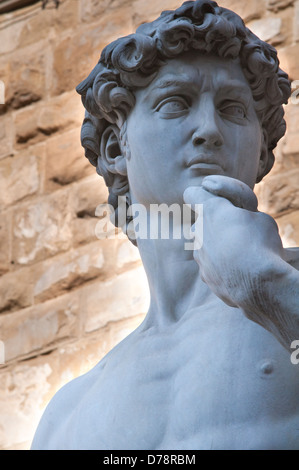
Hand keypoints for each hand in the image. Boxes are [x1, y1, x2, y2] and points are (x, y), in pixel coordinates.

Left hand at [183, 175, 283, 308]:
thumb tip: (240, 222)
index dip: (200, 194)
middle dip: (215, 226)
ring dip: (218, 248)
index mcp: (212, 210)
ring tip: (242, 256)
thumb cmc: (261, 245)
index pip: (192, 193)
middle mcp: (199, 231)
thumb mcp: (261, 218)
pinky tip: (239, 272)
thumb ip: (243, 216)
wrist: (258, 285)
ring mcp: (199, 256)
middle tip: (237, 232)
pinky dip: (223, 268)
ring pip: (205, 247)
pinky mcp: (205, 276)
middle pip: (201, 223)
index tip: (209, 198)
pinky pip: (212, 267)